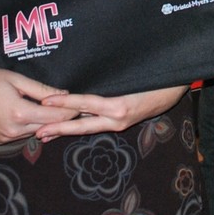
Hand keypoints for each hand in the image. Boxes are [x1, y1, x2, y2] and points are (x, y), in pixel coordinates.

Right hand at [0, 67, 79, 144]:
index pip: (53, 116)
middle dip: (62, 118)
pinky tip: (38, 116)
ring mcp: (6, 138)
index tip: (82, 106)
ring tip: (61, 112)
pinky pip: (23, 134)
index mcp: (19, 113)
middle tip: (78, 110)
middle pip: (47, 127)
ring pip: (36, 131)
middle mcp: (14, 130)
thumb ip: (41, 90)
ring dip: (48, 123)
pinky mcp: (0, 140)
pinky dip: (33, 126)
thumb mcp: (17, 80)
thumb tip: (64, 94)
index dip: (70, 112)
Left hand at [35, 85, 188, 138]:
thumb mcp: (132, 79)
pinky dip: (80, 127)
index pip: (85, 103)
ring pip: (87, 128)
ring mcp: (119, 123)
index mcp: (119, 106)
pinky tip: (69, 127)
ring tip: (46, 135)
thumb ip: (111, 85)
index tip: (45, 102)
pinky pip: (96, 125)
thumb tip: (85, 87)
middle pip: (82, 125)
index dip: (65, 102)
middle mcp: (117, 118)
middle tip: (38, 133)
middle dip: (59, 129)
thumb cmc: (156, 79)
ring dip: (66, 131)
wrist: (176, 89)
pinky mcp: (121, 123)